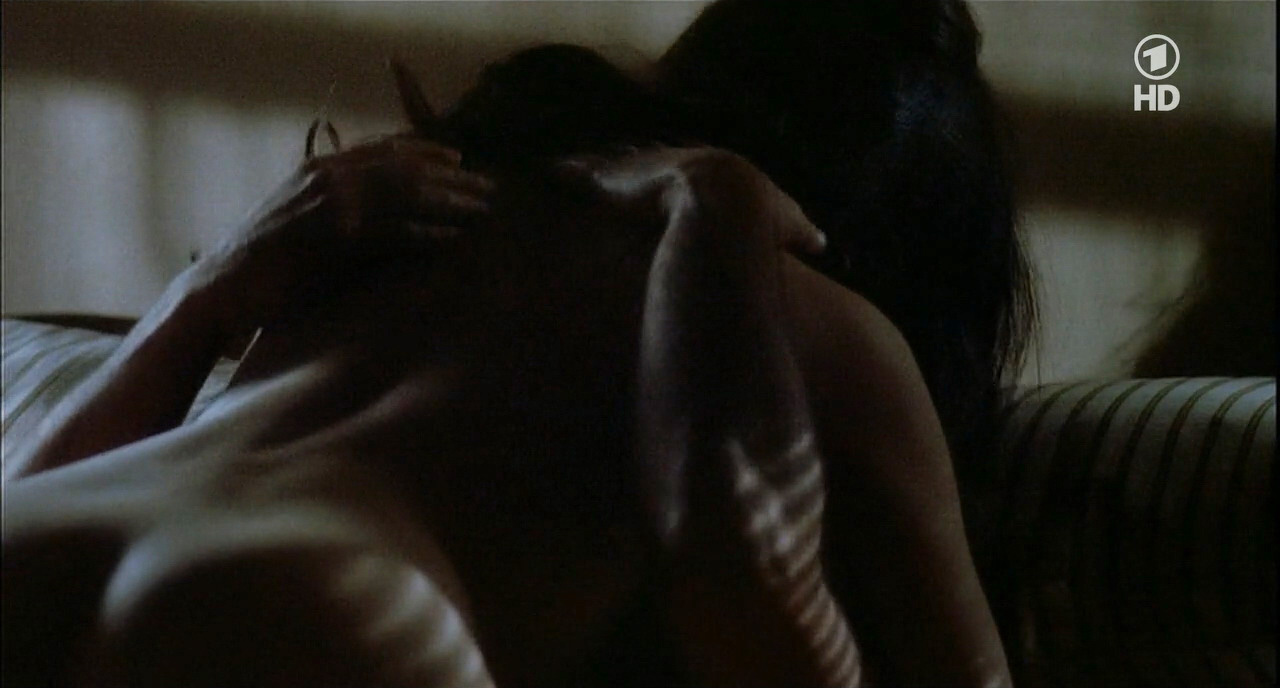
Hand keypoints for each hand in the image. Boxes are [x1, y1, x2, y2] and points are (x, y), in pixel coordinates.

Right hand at [188, 136, 492, 338]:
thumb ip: (341, 209)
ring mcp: (329, 204)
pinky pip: (391, 231)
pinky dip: (424, 235)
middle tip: (489, 188)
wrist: (222, 288)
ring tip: (482, 212)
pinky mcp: (332, 238)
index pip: (384, 149)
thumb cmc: (263, 264)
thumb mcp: (303, 220)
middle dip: (450, 177)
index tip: (460, 160)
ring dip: (448, 202)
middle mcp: (326, 175)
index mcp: (319, 167)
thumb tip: (382, 216)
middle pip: (404, 167)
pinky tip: (451, 241)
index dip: (425, 152)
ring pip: (404, 193)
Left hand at [569, 146, 825, 255]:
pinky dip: (572, 173)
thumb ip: (798, 231)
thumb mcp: (785, 223)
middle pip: (648, 161)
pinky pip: (587, 172)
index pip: (688, 171)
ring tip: (575, 172)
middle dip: (634, 167)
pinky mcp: (616, 179)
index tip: (665, 181)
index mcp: (709, 175)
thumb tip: (824, 245)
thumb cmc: (758, 220)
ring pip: (615, 165)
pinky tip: (556, 174)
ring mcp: (643, 171)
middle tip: (614, 174)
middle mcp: (673, 166)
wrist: (732, 206)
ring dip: (599, 169)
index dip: (674, 176)